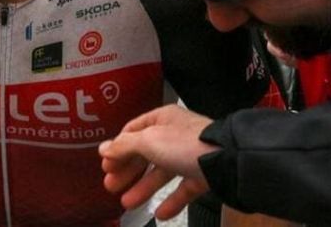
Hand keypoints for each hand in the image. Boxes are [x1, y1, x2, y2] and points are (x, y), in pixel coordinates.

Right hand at [98, 104, 217, 220]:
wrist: (226, 160)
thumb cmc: (186, 144)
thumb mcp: (148, 141)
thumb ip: (124, 146)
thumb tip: (103, 148)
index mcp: (162, 119)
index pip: (133, 131)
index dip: (118, 148)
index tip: (106, 165)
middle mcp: (175, 135)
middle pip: (145, 154)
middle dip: (128, 171)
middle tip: (111, 186)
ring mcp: (189, 156)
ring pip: (162, 173)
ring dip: (144, 188)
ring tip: (128, 203)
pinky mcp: (202, 175)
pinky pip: (183, 189)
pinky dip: (171, 201)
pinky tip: (159, 212)